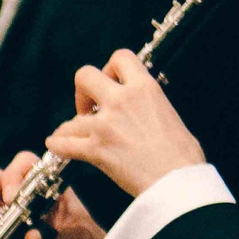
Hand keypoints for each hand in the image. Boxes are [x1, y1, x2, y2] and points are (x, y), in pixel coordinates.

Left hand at [47, 50, 205, 196]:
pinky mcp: (95, 150)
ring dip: (71, 127)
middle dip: (82, 91)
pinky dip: (58, 145)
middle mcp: (121, 101)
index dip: (110, 68)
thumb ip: (147, 102)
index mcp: (144, 88)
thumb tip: (137, 106)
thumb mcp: (168, 112)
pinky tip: (56, 144)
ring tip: (76, 135)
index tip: (111, 83)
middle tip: (89, 108)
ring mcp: (105, 125)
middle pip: (84, 75)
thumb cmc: (182, 154)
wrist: (179, 181)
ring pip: (71, 118)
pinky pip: (63, 144)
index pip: (120, 57)